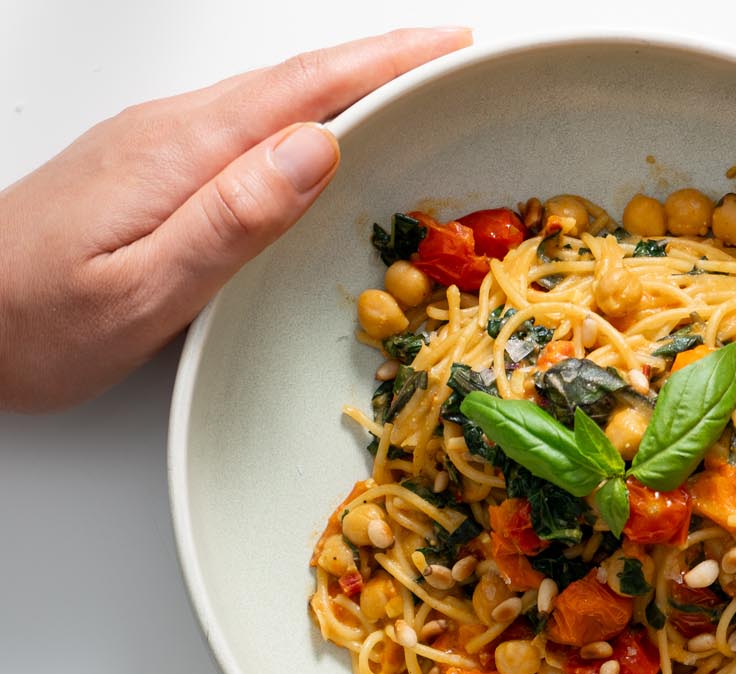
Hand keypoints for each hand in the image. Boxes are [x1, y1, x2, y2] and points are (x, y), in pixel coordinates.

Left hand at [0, 27, 469, 411]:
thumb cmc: (35, 323)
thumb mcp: (143, 290)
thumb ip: (230, 221)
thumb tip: (315, 150)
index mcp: (181, 153)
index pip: (305, 90)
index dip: (386, 64)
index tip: (453, 48)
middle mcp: (170, 132)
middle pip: (295, 83)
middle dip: (381, 66)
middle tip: (454, 66)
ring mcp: (154, 146)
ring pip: (270, 105)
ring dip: (344, 93)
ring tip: (409, 98)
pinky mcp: (145, 171)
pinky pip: (243, 131)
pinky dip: (299, 124)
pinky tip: (319, 145)